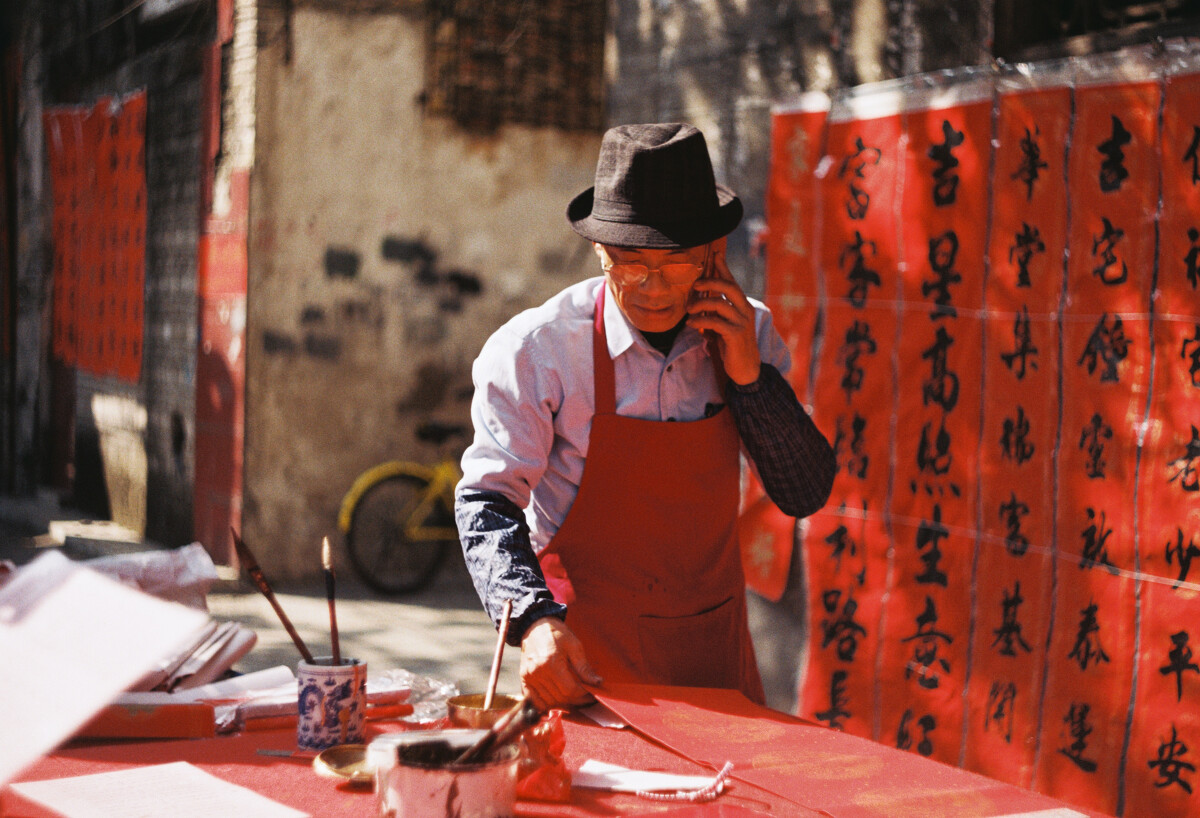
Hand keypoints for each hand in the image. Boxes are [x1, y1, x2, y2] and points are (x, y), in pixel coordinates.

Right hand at [519, 617, 601, 710]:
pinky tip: (557, 699)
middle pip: (560, 697)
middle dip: (576, 700)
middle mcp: (538, 672)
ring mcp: (529, 676)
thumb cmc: (557, 634)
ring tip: (573, 697)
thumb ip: (584, 667)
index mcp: (551, 663)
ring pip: (549, 701)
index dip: (583, 695)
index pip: (570, 690)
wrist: (535, 626)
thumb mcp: (574, 646)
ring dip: (563, 703)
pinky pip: (535, 700)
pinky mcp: (524, 678)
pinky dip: (546, 704)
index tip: (591, 693)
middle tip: (586, 697)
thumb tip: (598, 683)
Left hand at [686, 241, 761, 385]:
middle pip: (729, 287)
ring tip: (689, 310)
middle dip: (710, 282)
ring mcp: (742, 322)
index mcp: (743, 306)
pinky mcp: (736, 335)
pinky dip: (700, 321)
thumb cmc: (732, 346)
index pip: (733, 282)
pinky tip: (691, 324)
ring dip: (700, 304)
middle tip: (695, 285)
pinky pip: (716, 322)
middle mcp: (745, 310)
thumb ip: (716, 313)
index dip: (724, 268)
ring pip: (720, 304)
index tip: (715, 253)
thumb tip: (698, 302)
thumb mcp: (724, 325)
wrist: (746, 369)